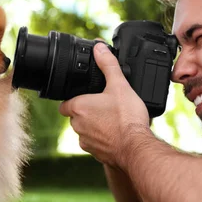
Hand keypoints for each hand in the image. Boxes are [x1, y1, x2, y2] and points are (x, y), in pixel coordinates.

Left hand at [59, 43, 150, 167]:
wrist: (136, 148)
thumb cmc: (127, 118)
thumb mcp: (119, 85)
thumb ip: (108, 64)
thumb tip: (99, 47)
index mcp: (78, 107)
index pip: (64, 103)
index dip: (74, 99)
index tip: (86, 96)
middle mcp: (77, 126)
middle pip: (76, 116)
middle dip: (87, 111)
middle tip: (104, 105)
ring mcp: (86, 142)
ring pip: (85, 130)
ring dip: (95, 126)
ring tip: (113, 119)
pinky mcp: (96, 154)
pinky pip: (95, 143)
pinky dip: (103, 138)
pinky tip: (117, 133)